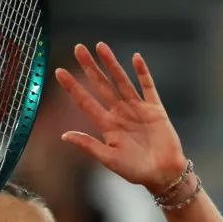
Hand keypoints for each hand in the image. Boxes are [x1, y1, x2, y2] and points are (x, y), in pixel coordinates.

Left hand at [55, 43, 187, 193]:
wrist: (163, 174)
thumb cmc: (136, 171)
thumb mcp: (109, 159)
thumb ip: (88, 145)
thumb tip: (64, 135)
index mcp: (106, 126)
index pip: (85, 102)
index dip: (72, 87)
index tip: (58, 72)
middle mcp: (119, 113)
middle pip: (101, 85)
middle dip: (89, 67)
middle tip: (78, 48)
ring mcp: (137, 109)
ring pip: (121, 81)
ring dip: (112, 64)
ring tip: (101, 46)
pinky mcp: (155, 109)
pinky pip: (148, 86)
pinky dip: (142, 73)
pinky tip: (135, 58)